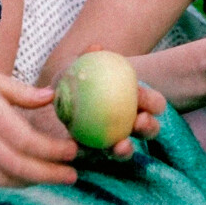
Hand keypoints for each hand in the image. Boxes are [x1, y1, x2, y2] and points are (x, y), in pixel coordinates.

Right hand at [0, 56, 78, 187]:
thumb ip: (21, 92)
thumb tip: (51, 97)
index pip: (31, 143)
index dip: (55, 151)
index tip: (74, 151)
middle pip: (22, 168)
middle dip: (51, 175)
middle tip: (72, 176)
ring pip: (5, 179)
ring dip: (30, 182)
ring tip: (50, 177)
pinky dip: (6, 182)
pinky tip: (18, 176)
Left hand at [44, 45, 167, 160]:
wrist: (52, 97)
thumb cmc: (72, 78)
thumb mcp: (77, 66)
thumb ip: (87, 57)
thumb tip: (97, 47)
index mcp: (134, 101)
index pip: (152, 103)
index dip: (153, 104)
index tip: (147, 102)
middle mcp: (128, 124)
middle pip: (147, 129)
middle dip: (149, 128)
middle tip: (140, 122)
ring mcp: (112, 142)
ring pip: (126, 149)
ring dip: (127, 149)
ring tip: (121, 146)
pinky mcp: (92, 155)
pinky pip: (96, 158)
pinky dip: (94, 155)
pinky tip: (85, 151)